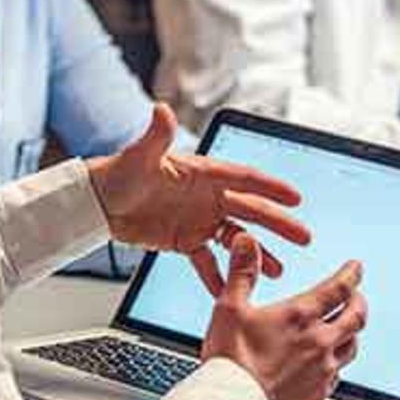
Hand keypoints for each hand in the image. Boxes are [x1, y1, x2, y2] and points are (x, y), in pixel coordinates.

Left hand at [86, 104, 310, 278]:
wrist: (96, 203)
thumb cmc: (117, 174)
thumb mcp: (139, 156)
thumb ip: (157, 135)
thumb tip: (161, 110)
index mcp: (204, 173)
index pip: (245, 179)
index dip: (271, 188)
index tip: (296, 197)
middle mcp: (207, 196)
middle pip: (250, 210)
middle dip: (278, 224)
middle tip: (303, 237)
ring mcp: (198, 219)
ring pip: (235, 238)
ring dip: (256, 253)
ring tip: (277, 270)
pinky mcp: (184, 241)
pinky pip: (206, 261)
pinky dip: (218, 275)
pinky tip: (230, 290)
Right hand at [202, 234, 366, 399]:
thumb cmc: (230, 361)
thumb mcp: (229, 308)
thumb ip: (242, 272)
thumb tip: (246, 241)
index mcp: (301, 316)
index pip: (339, 288)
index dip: (352, 274)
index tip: (356, 267)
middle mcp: (319, 342)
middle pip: (357, 317)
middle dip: (359, 301)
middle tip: (357, 294)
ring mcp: (322, 370)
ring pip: (353, 346)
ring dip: (352, 332)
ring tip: (346, 326)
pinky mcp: (318, 393)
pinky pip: (339, 373)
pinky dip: (338, 361)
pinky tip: (328, 361)